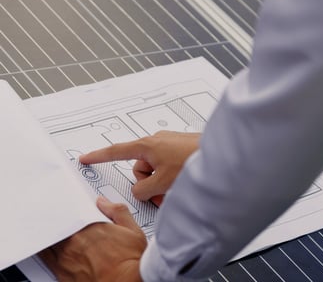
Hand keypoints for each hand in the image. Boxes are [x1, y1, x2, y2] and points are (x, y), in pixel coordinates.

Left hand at [39, 197, 145, 281]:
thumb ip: (117, 211)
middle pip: (60, 227)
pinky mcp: (62, 275)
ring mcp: (66, 259)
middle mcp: (75, 242)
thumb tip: (103, 202)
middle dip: (60, 222)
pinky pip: (46, 259)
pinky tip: (47, 248)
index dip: (71, 210)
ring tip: (50, 230)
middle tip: (59, 217)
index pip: (73, 213)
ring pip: (50, 242)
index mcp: (90, 227)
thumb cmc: (131, 261)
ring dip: (50, 236)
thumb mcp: (132, 230)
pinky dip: (45, 252)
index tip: (70, 208)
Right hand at [80, 131, 199, 205]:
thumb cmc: (193, 160)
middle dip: (149, 185)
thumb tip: (141, 190)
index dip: (99, 156)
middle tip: (162, 194)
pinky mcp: (179, 150)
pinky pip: (167, 167)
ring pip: (155, 171)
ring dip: (162, 185)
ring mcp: (169, 146)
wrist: (222, 154)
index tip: (85, 158)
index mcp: (147, 145)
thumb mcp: (162, 182)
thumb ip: (143, 189)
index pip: (116, 151)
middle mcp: (156, 143)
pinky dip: (171, 179)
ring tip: (176, 190)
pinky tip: (182, 185)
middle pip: (140, 170)